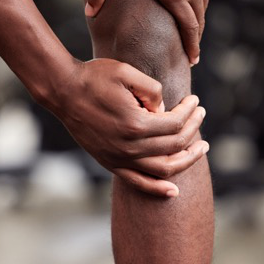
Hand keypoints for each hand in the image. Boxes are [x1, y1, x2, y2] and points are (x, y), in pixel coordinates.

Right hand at [51, 58, 208, 196]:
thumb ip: (152, 89)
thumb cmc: (94, 77)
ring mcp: (119, 158)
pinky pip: (138, 182)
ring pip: (163, 169)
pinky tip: (174, 191)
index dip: (190, 112)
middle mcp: (129, 146)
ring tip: (200, 148)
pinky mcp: (110, 163)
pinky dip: (157, 189)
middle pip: (174, 145)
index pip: (176, 124)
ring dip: (186, 160)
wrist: (63, 91)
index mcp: (135, 123)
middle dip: (193, 130)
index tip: (194, 101)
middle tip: (201, 116)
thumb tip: (165, 109)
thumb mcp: (126, 72)